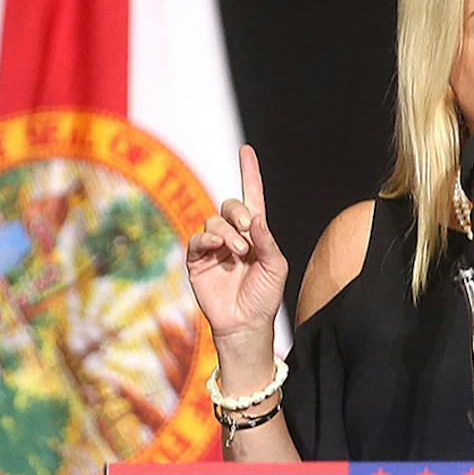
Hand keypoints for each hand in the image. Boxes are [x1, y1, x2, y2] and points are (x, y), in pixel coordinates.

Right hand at [186, 145, 288, 363]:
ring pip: (212, 221)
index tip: (246, 150)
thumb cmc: (265, 296)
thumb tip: (255, 217)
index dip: (249, 173)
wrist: (247, 324)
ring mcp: (214, 248)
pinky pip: (197, 239)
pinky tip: (218, 248)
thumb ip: (267, 240)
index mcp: (255, 233)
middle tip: (249, 230)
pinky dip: (207, 239)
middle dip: (239, 213)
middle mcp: (233, 236)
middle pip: (229, 206)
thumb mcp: (276, 266)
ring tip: (239, 251)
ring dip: (227, 232)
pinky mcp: (197, 261)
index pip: (251, 197)